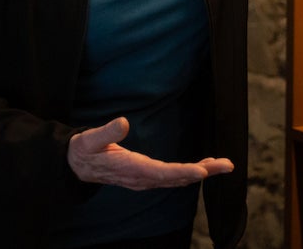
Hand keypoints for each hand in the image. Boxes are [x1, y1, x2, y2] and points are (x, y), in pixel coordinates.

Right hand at [66, 117, 233, 190]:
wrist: (77, 166)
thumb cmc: (85, 151)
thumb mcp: (90, 139)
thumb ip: (106, 132)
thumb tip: (123, 122)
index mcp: (130, 168)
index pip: (161, 173)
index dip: (182, 172)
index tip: (202, 171)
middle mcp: (141, 178)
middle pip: (177, 178)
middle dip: (203, 172)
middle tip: (226, 165)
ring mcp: (145, 179)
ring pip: (178, 179)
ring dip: (201, 172)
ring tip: (223, 165)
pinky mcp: (147, 176)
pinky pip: (173, 177)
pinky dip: (190, 172)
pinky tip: (204, 167)